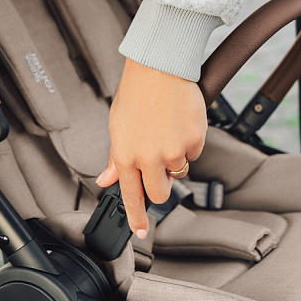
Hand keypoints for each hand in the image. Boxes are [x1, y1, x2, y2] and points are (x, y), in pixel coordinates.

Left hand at [97, 59, 207, 237]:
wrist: (160, 69)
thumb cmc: (136, 94)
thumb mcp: (117, 127)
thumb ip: (116, 157)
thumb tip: (106, 178)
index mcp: (126, 156)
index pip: (131, 196)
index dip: (136, 217)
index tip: (140, 231)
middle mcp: (149, 158)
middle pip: (160, 193)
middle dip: (161, 185)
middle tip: (160, 167)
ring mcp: (173, 151)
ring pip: (179, 171)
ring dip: (175, 158)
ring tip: (167, 130)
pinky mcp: (194, 140)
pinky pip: (194, 152)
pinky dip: (189, 142)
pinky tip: (179, 122)